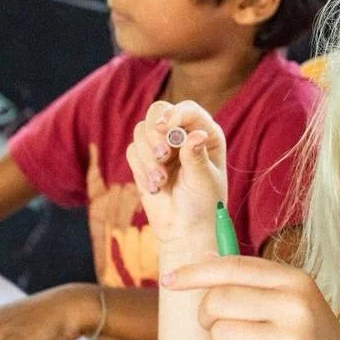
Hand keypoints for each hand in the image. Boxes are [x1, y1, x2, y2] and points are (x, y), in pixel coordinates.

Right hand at [126, 100, 227, 250]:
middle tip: (163, 155)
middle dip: (156, 133)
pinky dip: (141, 169)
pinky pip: (132, 151)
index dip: (176, 114)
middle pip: (158, 111)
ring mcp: (162, 146)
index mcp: (206, 134)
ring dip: (148, 157)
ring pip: (141, 131)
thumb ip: (196, 156)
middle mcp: (183, 135)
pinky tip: (155, 188)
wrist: (185, 229)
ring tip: (161, 181)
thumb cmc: (204, 205)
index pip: (188, 110)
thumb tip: (196, 134)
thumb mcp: (204, 181)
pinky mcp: (144, 159)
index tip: (169, 128)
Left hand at [161, 255, 339, 339]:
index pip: (235, 268)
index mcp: (297, 281)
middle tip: (220, 328)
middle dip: (208, 316)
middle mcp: (298, 307)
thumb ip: (252, 281)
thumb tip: (206, 255)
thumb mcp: (289, 302)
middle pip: (219, 300)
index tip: (167, 280)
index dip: (196, 273)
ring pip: (221, 334)